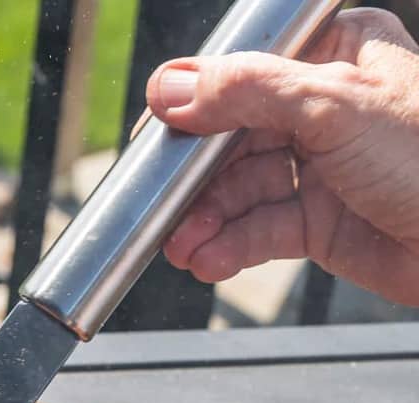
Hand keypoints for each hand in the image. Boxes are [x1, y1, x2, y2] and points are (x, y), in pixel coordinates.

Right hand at [146, 8, 418, 304]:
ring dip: (207, 219)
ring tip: (181, 246)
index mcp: (337, 53)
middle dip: (197, 178)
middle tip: (161, 207)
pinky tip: (207, 258)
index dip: (197, 104)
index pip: (248, 70)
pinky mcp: (320, 223)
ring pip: (243, 189)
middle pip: (236, 137)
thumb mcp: (334, 107)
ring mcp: (321, 167)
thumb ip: (249, 92)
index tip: (155, 137)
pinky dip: (230, 246)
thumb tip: (173, 87)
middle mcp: (324, 108)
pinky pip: (260, 230)